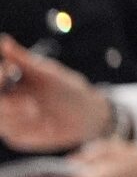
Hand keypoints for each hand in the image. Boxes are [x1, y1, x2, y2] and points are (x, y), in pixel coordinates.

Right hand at [0, 35, 110, 152]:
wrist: (87, 115)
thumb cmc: (66, 88)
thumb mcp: (47, 72)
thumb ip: (23, 60)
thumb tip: (4, 40)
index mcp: (8, 82)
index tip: (7, 71)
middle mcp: (4, 101)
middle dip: (7, 102)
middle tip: (27, 101)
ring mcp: (9, 120)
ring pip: (2, 119)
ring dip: (16, 114)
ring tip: (36, 109)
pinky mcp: (18, 137)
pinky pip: (14, 134)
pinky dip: (29, 128)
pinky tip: (45, 125)